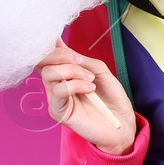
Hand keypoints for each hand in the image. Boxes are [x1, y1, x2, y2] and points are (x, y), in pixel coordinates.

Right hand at [36, 38, 136, 153]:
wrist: (121, 121)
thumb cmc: (111, 97)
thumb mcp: (98, 70)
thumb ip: (79, 59)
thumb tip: (59, 42)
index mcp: (63, 74)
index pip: (46, 57)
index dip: (52, 47)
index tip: (65, 45)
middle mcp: (56, 84)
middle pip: (42, 62)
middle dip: (60, 55)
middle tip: (79, 60)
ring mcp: (55, 98)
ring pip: (49, 74)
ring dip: (73, 71)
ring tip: (90, 79)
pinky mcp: (58, 111)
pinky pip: (59, 91)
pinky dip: (76, 85)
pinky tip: (89, 89)